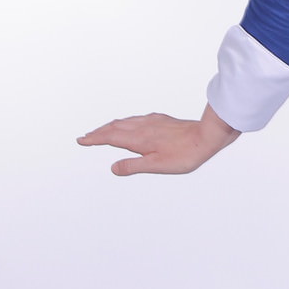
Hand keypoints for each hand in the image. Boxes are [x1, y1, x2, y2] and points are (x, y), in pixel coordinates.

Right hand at [76, 105, 241, 175]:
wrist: (207, 136)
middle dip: (98, 132)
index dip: (94, 139)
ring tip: (103, 131)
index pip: (110, 137)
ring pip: (125, 122)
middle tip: (86, 137)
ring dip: (111, 126)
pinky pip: (137, 119)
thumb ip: (134, 166)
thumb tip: (113, 168)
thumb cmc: (185, 153)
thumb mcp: (157, 165)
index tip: (81, 140)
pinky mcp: (162, 120)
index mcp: (138, 138)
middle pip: (114, 127)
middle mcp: (142, 127)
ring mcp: (152, 122)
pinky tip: (131, 124)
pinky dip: (126, 122)